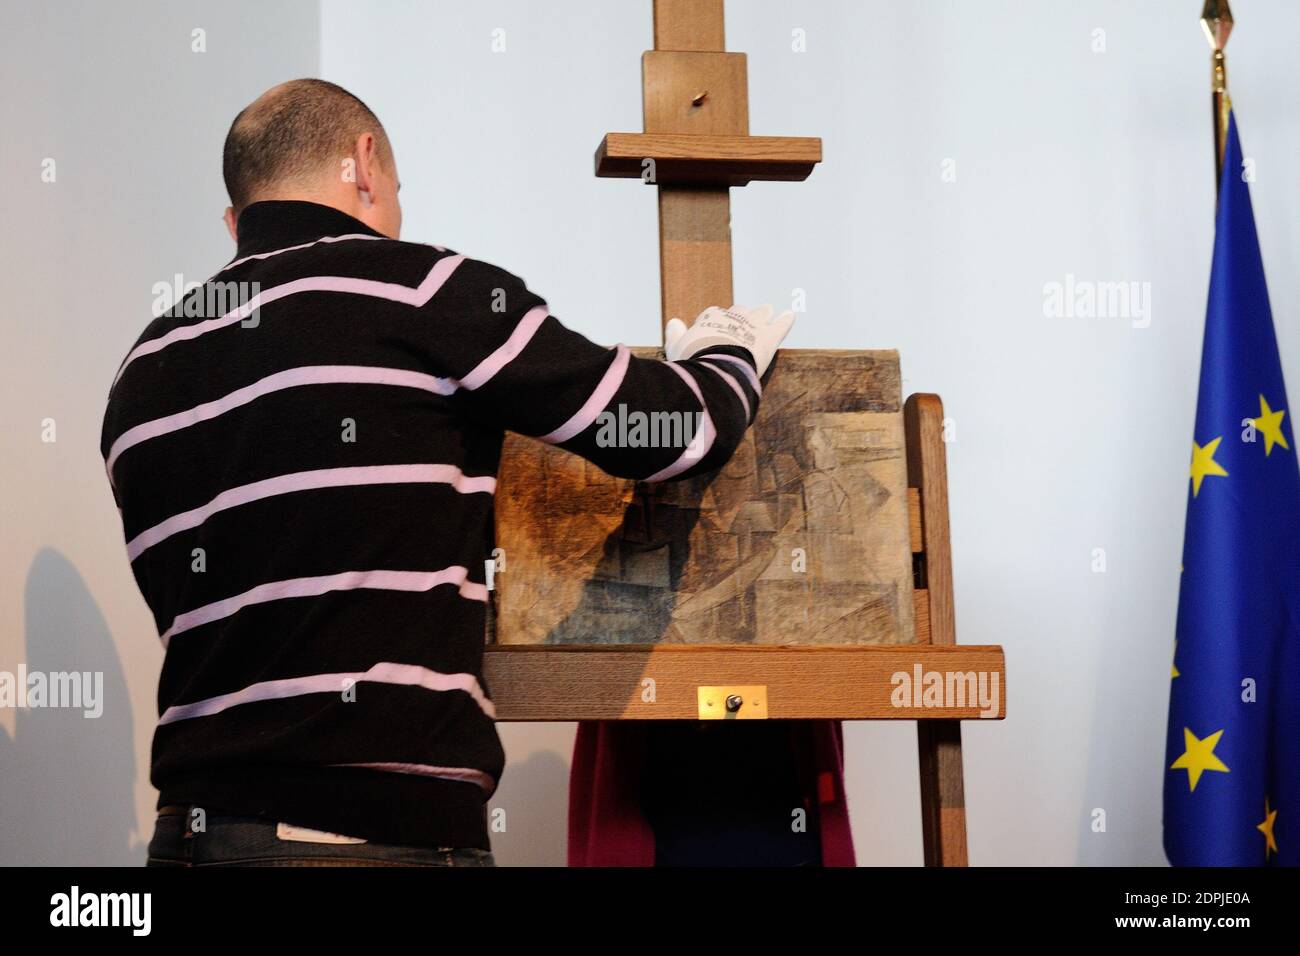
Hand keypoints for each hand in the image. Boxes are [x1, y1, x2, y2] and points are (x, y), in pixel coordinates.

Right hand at [663, 304, 794, 376]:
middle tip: (744, 314)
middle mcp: (732, 317)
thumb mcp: (676, 347)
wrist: (714, 367)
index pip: (714, 315)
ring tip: (767, 309)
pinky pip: (780, 325)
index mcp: (710, 318)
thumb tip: (673, 322)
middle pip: (738, 311)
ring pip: (759, 314)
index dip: (715, 321)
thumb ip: (674, 335)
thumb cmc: (692, 360)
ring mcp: (752, 326)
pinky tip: (790, 315)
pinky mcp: (768, 338)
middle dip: (741, 313)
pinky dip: (786, 320)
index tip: (713, 328)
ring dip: (763, 312)